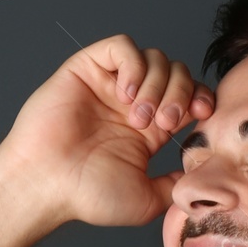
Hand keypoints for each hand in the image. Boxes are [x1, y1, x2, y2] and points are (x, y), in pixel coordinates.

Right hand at [0, 34, 213, 229]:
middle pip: (177, 73)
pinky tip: (125, 93)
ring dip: (156, 85)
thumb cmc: (87, 196)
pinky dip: (134, 64)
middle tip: (162, 124)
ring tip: (138, 117)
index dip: (201, 98)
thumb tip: (201, 179)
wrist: (46, 184)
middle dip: (180, 93)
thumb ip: (175, 186)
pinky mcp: (88, 68)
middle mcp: (132, 103)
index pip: (188, 98)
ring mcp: (111, 85)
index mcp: (149, 130)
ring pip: (155, 58)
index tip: (201, 115)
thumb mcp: (147, 200)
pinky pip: (123, 46)